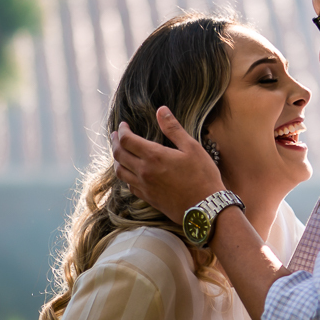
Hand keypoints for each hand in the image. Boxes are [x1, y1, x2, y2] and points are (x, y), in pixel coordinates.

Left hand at [111, 106, 224, 222]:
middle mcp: (144, 171)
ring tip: (119, 152)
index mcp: (154, 156)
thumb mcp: (192, 148)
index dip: (123, 131)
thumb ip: (174, 129)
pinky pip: (129, 185)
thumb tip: (161, 110)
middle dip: (115, 143)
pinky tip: (130, 173)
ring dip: (116, 160)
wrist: (204, 208)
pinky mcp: (148, 198)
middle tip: (116, 135)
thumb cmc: (203, 176)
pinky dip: (125, 176)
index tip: (124, 125)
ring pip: (120, 171)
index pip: (128, 140)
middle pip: (119, 155)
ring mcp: (144, 186)